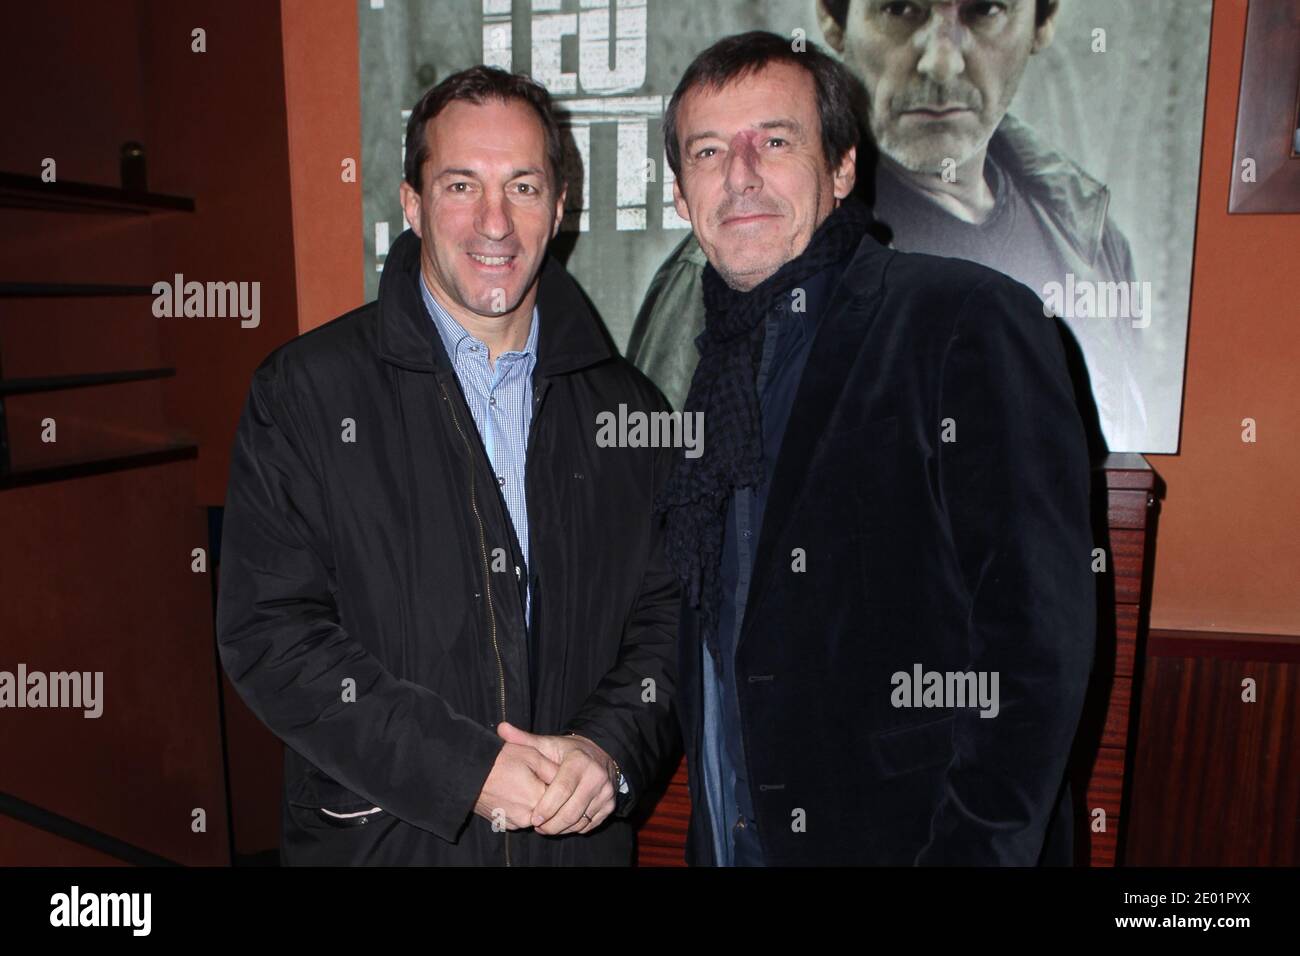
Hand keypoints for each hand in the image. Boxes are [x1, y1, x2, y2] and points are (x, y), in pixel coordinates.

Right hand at [473, 741, 560, 830]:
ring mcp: (514, 822)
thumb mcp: (532, 755)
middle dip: (544, 790)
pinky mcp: (503, 824)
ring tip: (519, 779)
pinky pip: (520, 816)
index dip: (556, 781)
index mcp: (538, 798)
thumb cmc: (500, 760)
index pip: (560, 795)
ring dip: (531, 799)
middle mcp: (528, 816)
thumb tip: (566, 778)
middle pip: (547, 806)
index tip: (548, 769)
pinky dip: (519, 805)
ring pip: (533, 812)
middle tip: (531, 773)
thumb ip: (552, 770)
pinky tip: (510, 789)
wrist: (467, 772)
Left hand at [496, 722, 617, 835]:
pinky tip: (562, 825)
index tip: (534, 818)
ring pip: (581, 821)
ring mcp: (606, 792)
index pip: (562, 790)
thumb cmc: (568, 752)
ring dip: (562, 829)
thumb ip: (525, 740)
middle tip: (538, 828)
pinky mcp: (610, 804)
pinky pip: (590, 824)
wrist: (600, 755)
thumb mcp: (548, 744)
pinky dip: (575, 828)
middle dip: (552, 824)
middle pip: (572, 810)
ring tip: (547, 828)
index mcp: (579, 762)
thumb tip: (501, 729)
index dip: (547, 807)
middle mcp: (597, 777)